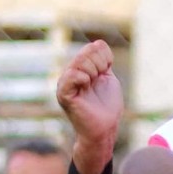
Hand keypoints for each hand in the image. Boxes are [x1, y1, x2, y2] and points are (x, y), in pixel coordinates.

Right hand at [56, 40, 124, 173]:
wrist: (104, 129)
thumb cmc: (107, 107)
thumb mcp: (108, 80)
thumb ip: (103, 63)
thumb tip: (98, 44)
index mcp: (82, 69)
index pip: (94, 47)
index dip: (105, 57)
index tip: (106, 71)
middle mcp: (71, 73)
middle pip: (87, 52)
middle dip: (99, 63)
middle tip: (98, 78)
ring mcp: (66, 83)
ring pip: (79, 62)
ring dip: (92, 71)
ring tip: (92, 83)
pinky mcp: (64, 94)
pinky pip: (70, 76)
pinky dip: (82, 77)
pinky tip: (86, 84)